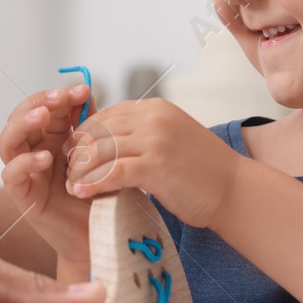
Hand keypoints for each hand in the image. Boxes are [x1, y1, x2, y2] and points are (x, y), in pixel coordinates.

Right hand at [0, 86, 93, 264]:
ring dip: (23, 123)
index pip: (46, 107)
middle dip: (39, 102)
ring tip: (43, 116)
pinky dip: (25, 162)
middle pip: (21, 117)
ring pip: (8, 140)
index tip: (83, 90)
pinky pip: (11, 174)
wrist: (103, 237)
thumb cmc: (103, 196)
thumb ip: (91, 128)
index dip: (59, 95)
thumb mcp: (101, 155)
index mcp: (52, 139)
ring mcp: (26, 173)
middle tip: (61, 97)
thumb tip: (86, 93)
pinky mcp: (23, 196)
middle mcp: (34, 151)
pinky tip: (45, 157)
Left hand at [65, 98, 240, 227]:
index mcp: (155, 108)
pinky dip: (94, 183)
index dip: (84, 134)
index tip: (71, 154)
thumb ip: (141, 135)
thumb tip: (105, 145)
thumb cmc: (202, 172)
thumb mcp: (169, 141)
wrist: (236, 191)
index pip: (106, 115)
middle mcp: (154, 118)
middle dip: (78, 152)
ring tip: (72, 187)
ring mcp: (156, 139)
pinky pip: (113, 171)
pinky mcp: (157, 165)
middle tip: (67, 173)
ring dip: (81, 170)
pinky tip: (83, 193)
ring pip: (101, 150)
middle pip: (99, 130)